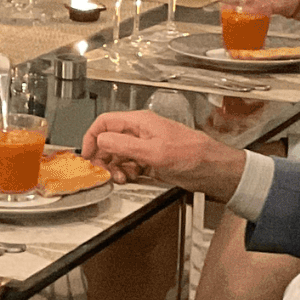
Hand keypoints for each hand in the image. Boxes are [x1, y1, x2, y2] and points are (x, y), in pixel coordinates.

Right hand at [83, 109, 246, 200]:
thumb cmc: (191, 155)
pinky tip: (131, 177)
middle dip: (103, 156)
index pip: (105, 123)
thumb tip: (101, 141)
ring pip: (119, 153)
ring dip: (115, 166)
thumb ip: (124, 145)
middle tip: (103, 171)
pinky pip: (130, 163)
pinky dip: (126, 172)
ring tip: (120, 177)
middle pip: (110, 140)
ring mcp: (146, 145)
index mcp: (140, 122)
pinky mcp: (152, 159)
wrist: (212, 169)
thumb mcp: (153, 152)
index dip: (92, 138)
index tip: (87, 155)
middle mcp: (141, 132)